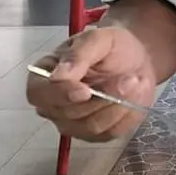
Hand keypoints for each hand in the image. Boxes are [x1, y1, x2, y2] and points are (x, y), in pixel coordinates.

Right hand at [26, 26, 156, 141]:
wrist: (136, 60)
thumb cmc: (111, 47)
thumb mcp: (98, 40)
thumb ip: (78, 55)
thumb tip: (57, 77)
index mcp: (44, 76)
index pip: (39, 94)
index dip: (61, 95)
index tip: (85, 91)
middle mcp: (53, 105)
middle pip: (68, 115)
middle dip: (102, 98)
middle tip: (129, 78)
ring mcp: (73, 123)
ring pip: (91, 127)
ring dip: (118, 105)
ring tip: (135, 81)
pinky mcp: (96, 134)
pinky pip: (110, 133)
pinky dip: (127, 115)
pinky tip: (134, 96)